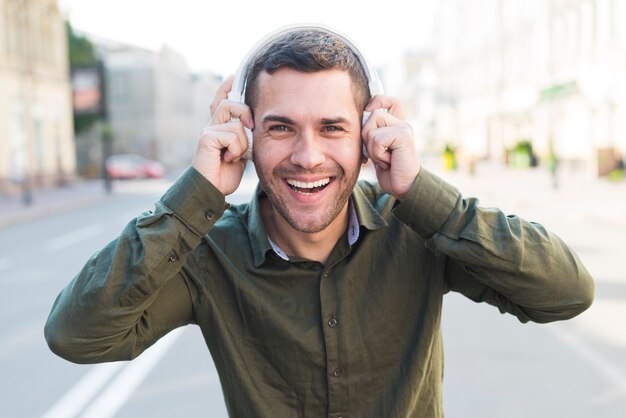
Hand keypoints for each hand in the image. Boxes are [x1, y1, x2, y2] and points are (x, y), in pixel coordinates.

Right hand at [192, 75, 253, 194]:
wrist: (212, 189)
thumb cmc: (225, 174)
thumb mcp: (241, 152)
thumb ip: (245, 137)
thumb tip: (253, 124)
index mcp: (219, 128)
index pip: (221, 101)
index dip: (226, 88)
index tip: (233, 76)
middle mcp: (211, 126)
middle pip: (228, 104)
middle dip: (245, 112)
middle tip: (251, 127)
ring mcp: (207, 131)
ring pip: (236, 123)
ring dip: (243, 142)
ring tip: (235, 156)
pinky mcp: (206, 138)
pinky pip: (232, 135)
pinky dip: (236, 149)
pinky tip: (228, 159)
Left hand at [361, 95, 419, 199]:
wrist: (403, 186)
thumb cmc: (389, 170)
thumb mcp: (376, 149)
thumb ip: (370, 133)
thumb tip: (358, 119)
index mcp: (396, 124)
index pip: (389, 100)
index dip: (377, 101)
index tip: (369, 112)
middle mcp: (402, 123)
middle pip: (372, 115)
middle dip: (366, 137)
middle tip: (378, 153)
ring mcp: (404, 128)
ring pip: (372, 129)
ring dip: (372, 148)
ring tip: (384, 158)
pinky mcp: (404, 136)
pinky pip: (377, 139)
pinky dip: (378, 154)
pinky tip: (388, 161)